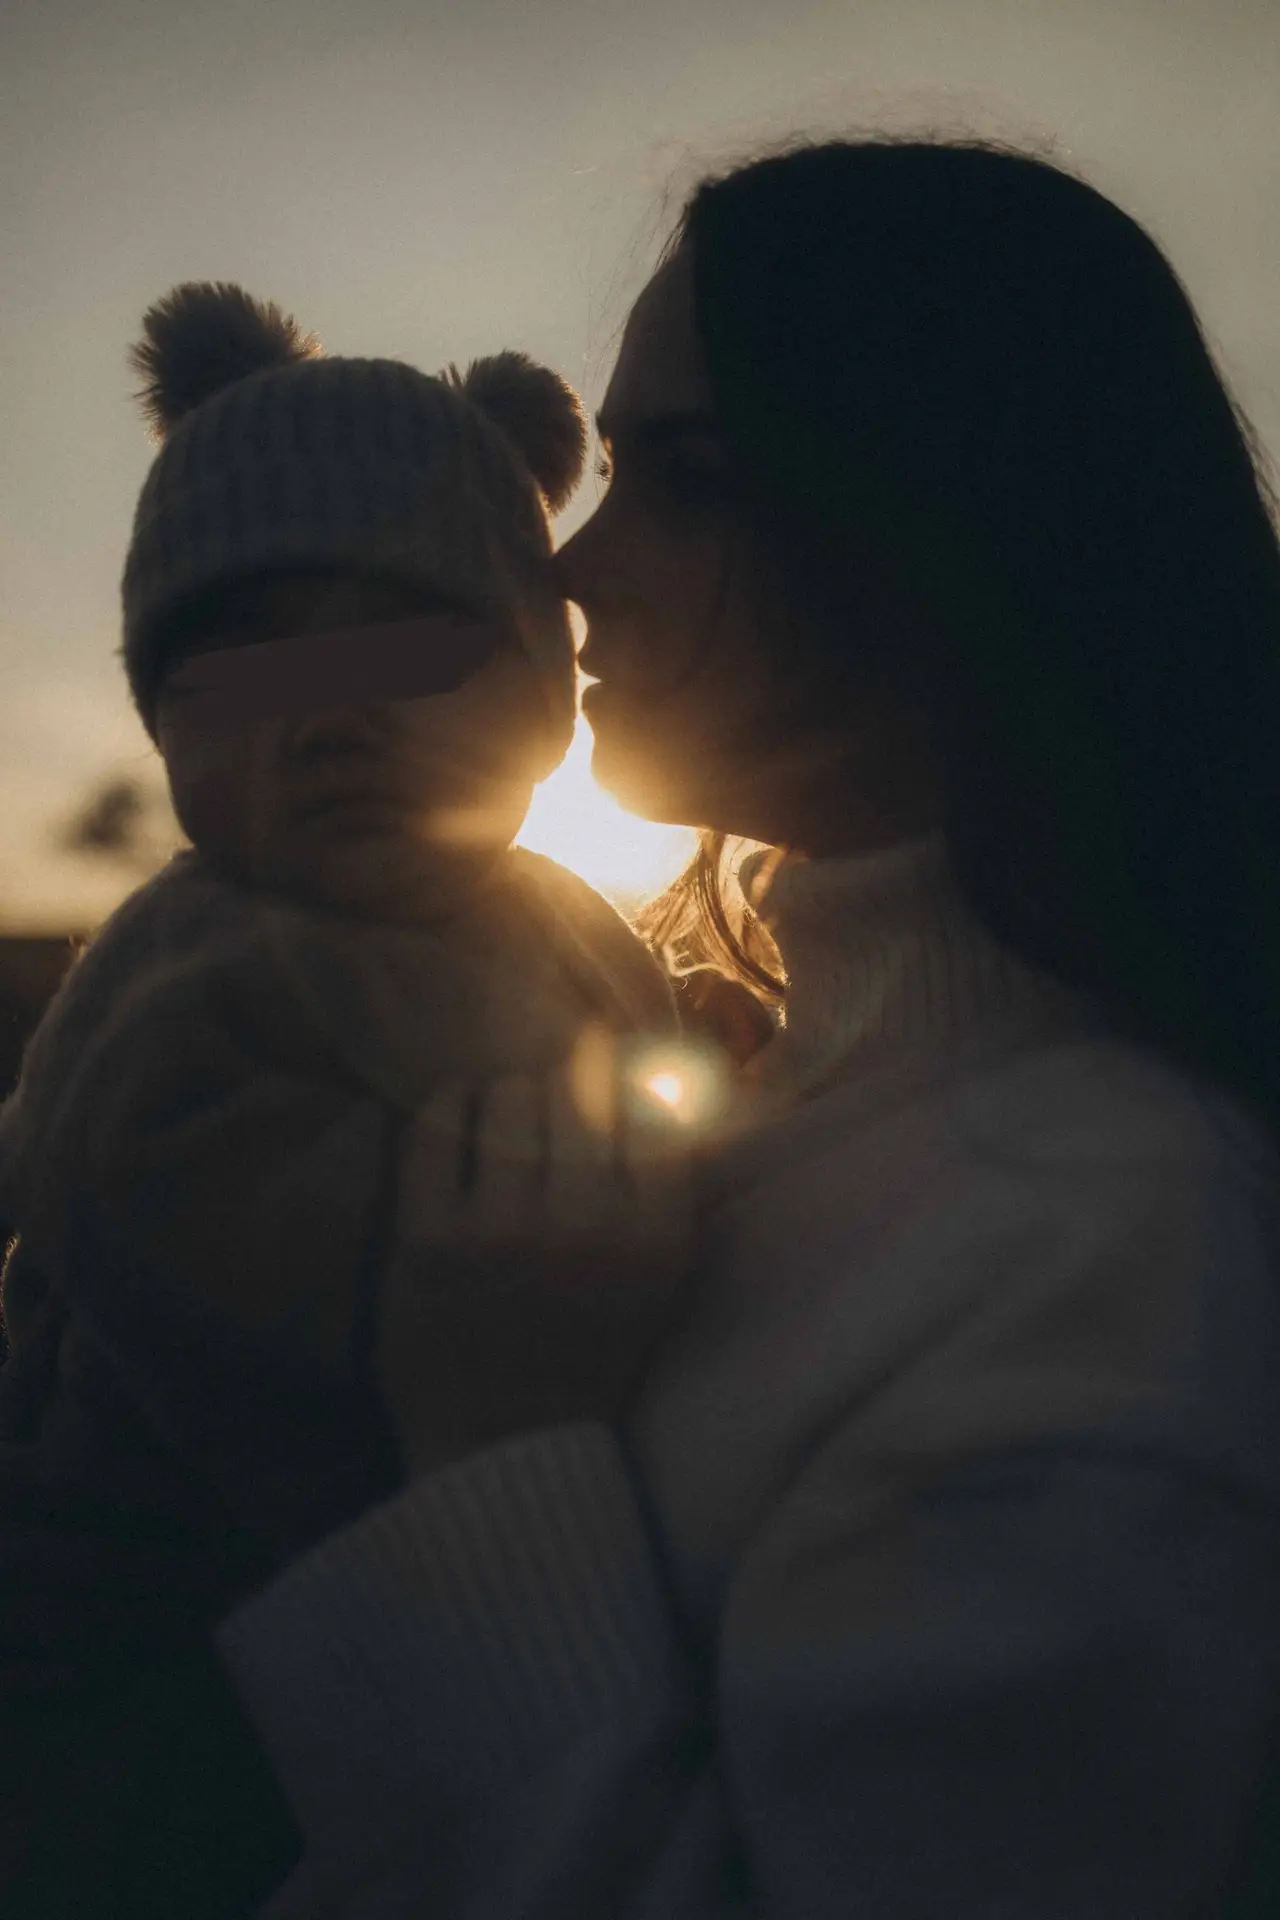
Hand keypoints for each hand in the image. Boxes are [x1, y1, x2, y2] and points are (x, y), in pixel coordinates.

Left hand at [376, 1051, 694, 1479]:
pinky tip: (455, 1123)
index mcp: (656, 1237)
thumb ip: (669, 1179)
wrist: (507, 1446)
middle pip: (576, 1086)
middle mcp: (586, 1227)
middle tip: (545, 1123)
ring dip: (504, 1098)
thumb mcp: (659, 1273)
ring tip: (501, 1129)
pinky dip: (447, 1105)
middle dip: (560, 1096)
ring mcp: (502, 1231)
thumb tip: (660, 1065)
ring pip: (510, 1092)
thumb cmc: (589, 1348)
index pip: (650, 1101)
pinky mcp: (427, 1238)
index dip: (623, 1084)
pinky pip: (437, 1120)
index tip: (603, 1098)